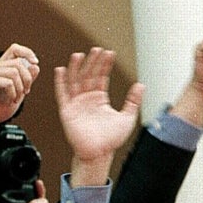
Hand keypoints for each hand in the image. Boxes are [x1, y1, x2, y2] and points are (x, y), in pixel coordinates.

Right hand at [0, 43, 39, 143]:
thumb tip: (35, 66)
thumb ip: (26, 80)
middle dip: (27, 79)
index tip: (35, 63)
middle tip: (25, 93)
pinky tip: (9, 101)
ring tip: (16, 99)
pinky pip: (8, 82)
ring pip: (14, 72)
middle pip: (18, 63)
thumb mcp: (17, 93)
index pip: (15, 49)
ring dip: (20, 88)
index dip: (27, 53)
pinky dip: (13, 93)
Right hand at [54, 48, 143, 185]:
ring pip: (75, 81)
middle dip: (92, 62)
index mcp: (99, 99)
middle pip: (88, 76)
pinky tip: (61, 70)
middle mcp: (87, 99)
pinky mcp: (67, 111)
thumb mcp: (127, 117)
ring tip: (79, 55)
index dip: (105, 65)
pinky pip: (62, 94)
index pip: (101, 77)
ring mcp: (76, 104)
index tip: (109, 53)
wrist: (99, 154)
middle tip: (97, 49)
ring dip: (76, 68)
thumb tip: (140, 85)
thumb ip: (133, 101)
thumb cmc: (110, 140)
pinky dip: (61, 82)